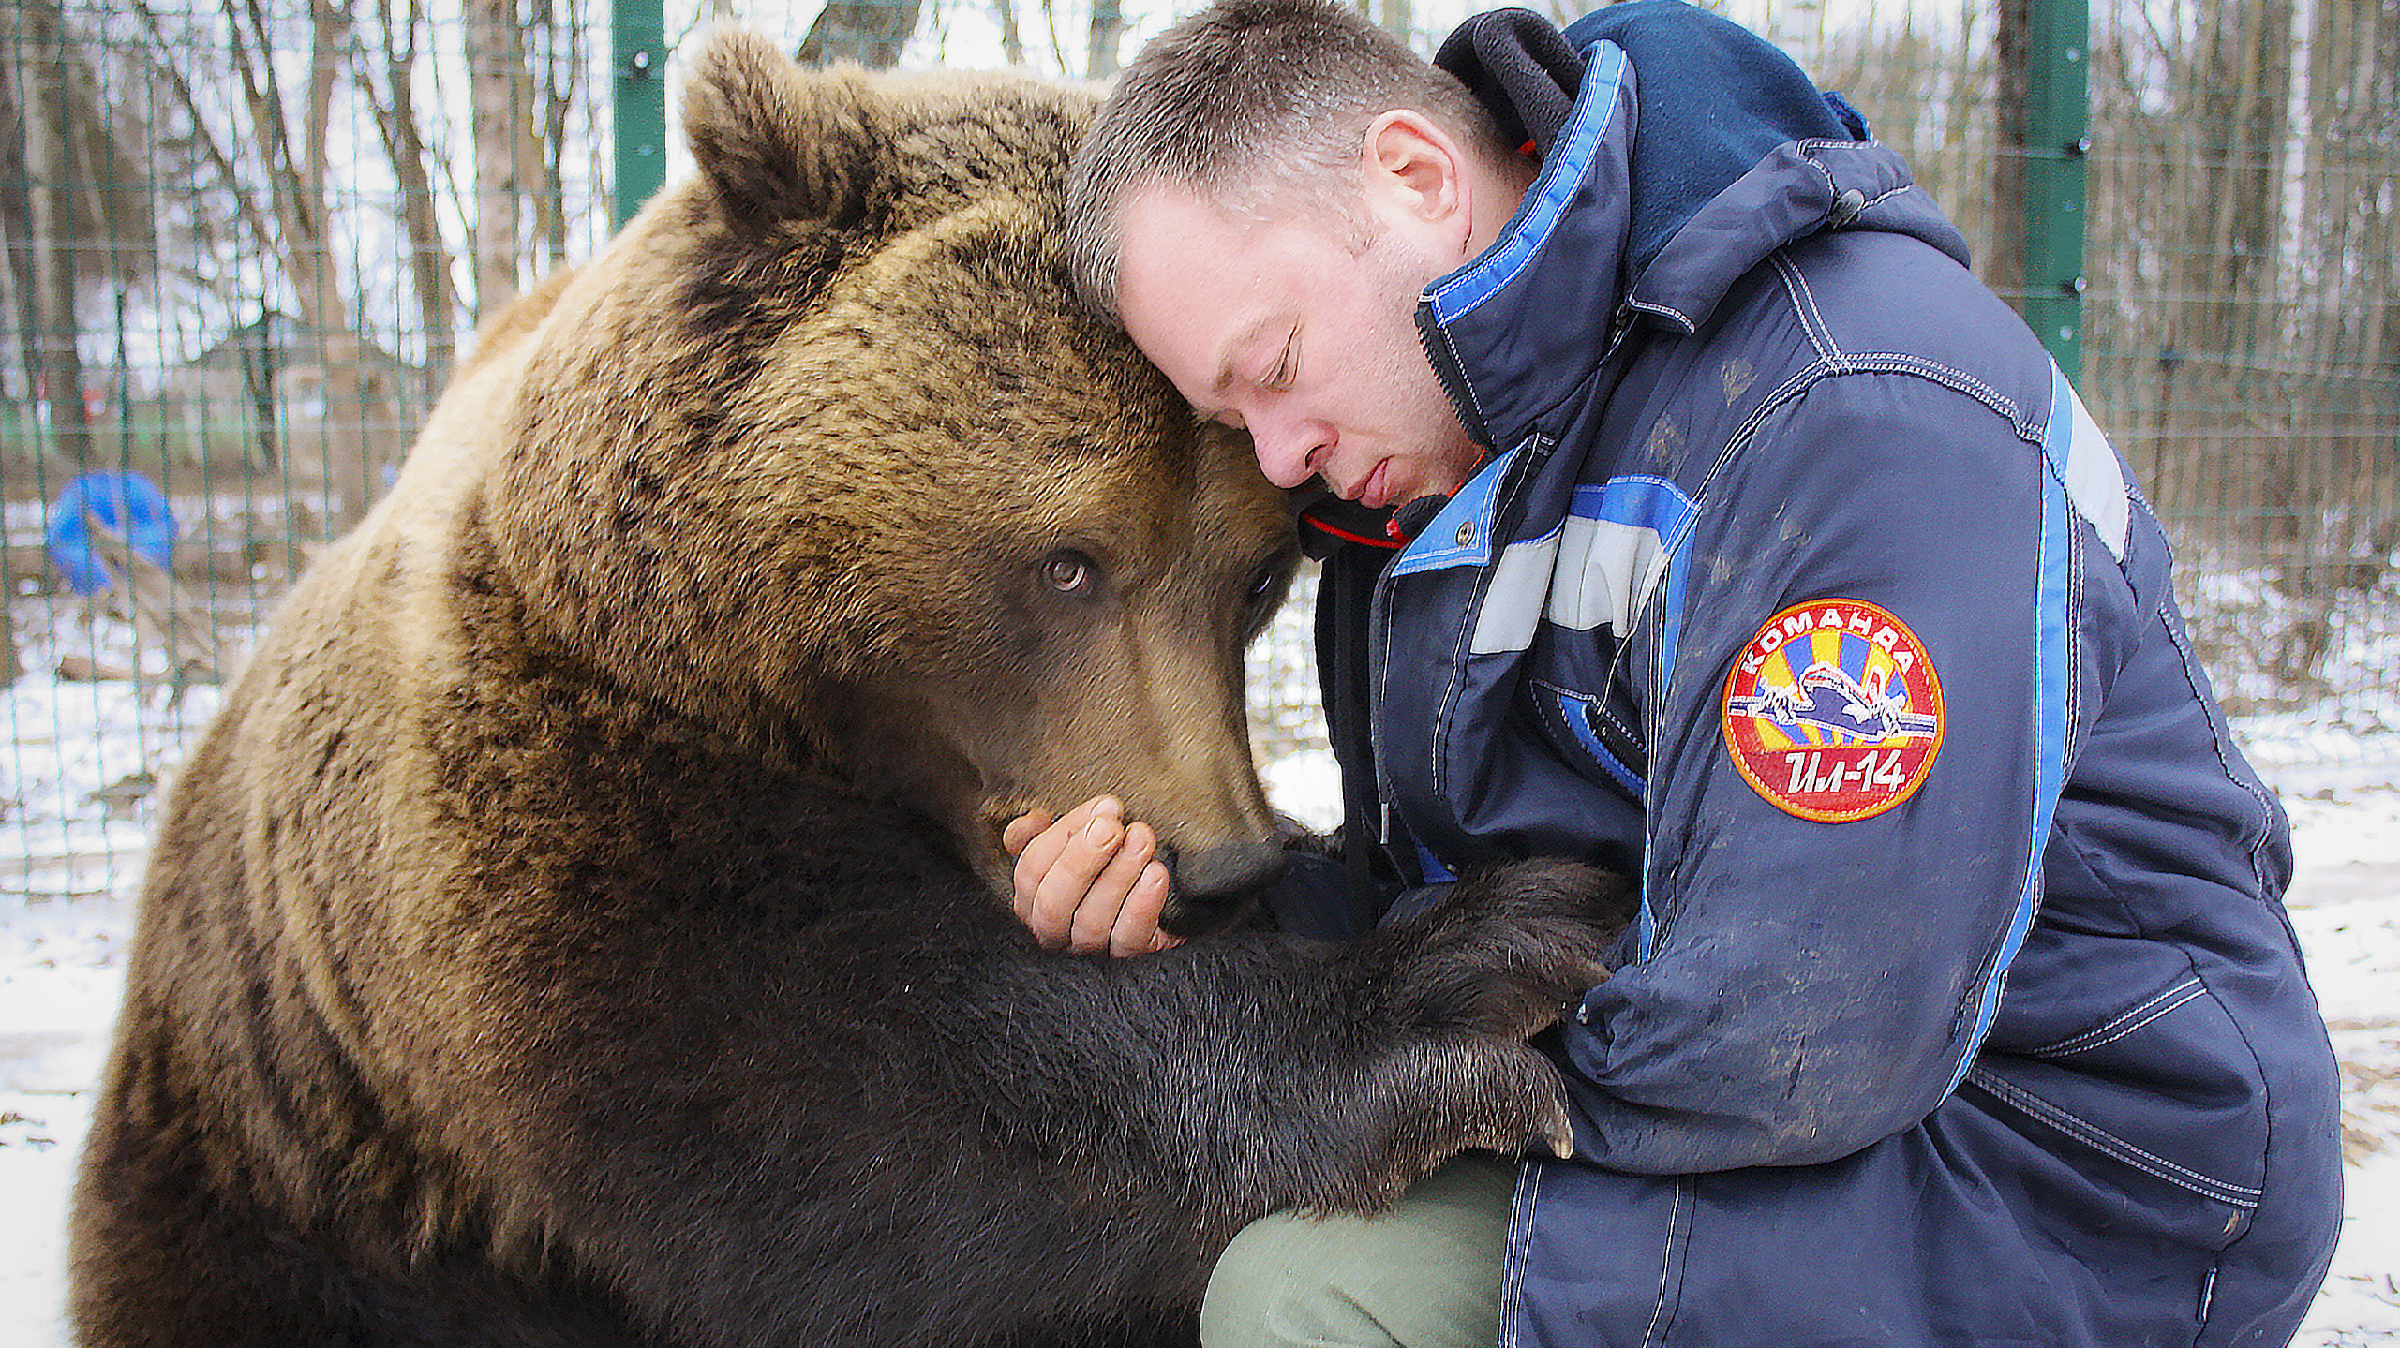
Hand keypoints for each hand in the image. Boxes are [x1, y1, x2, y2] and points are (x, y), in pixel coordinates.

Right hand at [1003, 796, 1180, 956]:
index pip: (1031, 869)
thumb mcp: (1075, 842)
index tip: (1101, 808)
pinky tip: (1155, 874)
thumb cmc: (1109, 864)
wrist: (1165, 899)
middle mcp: (1055, 929)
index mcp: (1033, 898)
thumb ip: (1049, 831)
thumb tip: (1035, 819)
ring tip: (1141, 841)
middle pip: (1052, 902)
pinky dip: (1142, 905)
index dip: (1063, 834)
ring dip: (1118, 875)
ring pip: (1091, 922)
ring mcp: (1090, 948)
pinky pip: (1129, 938)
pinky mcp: (1128, 956)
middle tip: (1111, 827)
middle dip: (1082, 859)